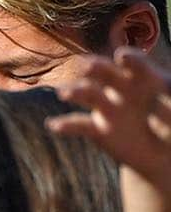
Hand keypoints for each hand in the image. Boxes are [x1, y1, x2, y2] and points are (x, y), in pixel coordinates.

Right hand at [51, 48, 170, 185]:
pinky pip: (79, 125)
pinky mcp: (97, 130)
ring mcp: (107, 108)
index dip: (129, 60)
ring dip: (77, 92)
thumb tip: (157, 104)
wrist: (161, 154)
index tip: (122, 57)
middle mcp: (122, 89)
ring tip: (64, 93)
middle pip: (107, 73)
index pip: (136, 65)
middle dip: (97, 69)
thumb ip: (170, 105)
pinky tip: (53, 124)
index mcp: (145, 79)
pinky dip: (65, 125)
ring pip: (90, 95)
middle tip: (87, 67)